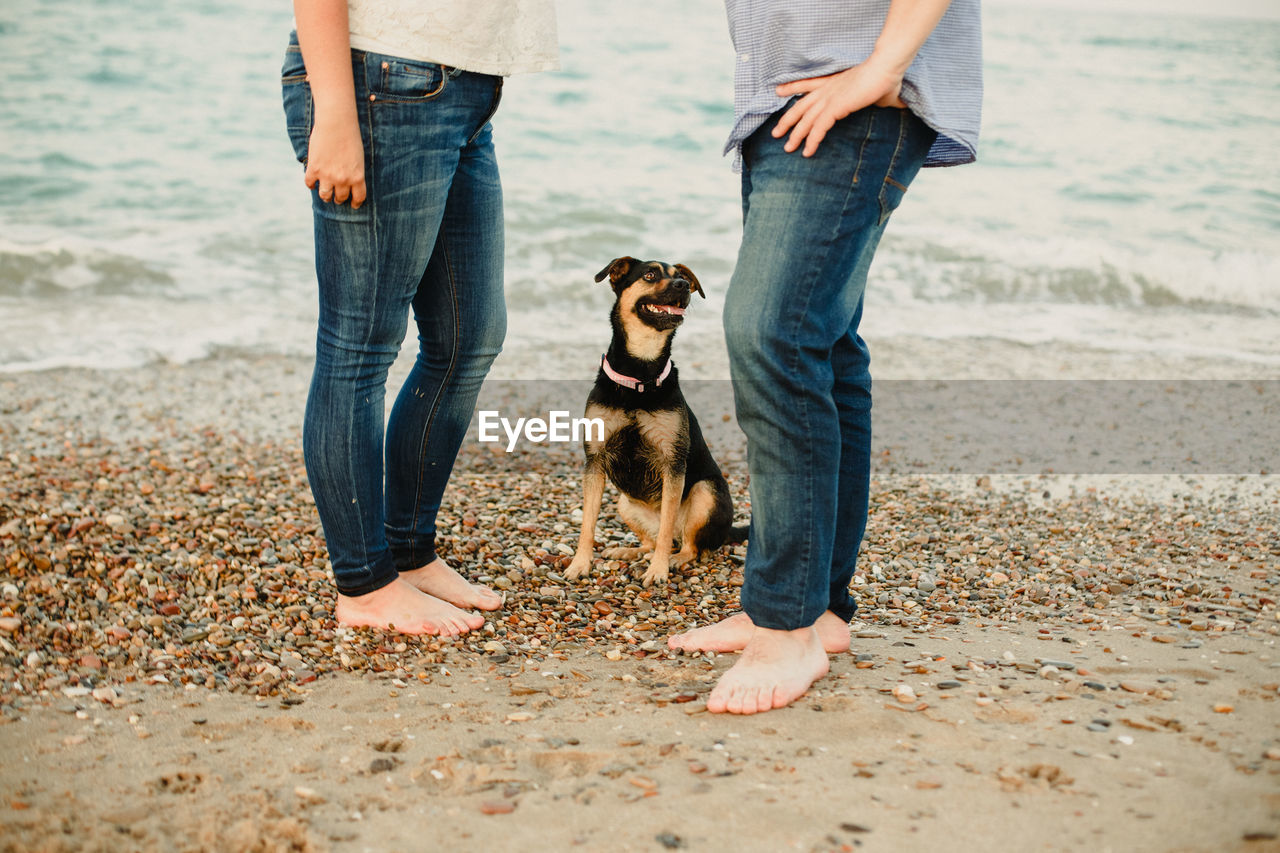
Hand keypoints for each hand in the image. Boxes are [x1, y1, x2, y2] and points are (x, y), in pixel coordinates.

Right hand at [304, 111, 365, 207]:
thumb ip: (353, 171)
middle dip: (339, 199)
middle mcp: (343, 179)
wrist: (336, 123)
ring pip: (325, 195)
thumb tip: (347, 182)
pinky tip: (312, 183)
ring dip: (325, 196)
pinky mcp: (314, 169)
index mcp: (357, 177)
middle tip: (337, 198)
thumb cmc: (350, 137)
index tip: (353, 205)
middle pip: (340, 197)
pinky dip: (311, 185)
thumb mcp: (358, 158)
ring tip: (325, 194)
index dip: (355, 203)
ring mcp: (327, 176)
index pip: (358, 198)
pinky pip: (309, 184)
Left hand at [772, 58, 906, 156]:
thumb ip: (879, 100)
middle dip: (787, 120)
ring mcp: (830, 98)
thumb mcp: (878, 93)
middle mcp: (828, 89)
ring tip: (788, 149)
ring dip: (796, 135)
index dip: (792, 87)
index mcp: (834, 82)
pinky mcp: (835, 107)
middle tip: (776, 133)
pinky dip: (812, 140)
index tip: (778, 90)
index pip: (808, 84)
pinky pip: (818, 128)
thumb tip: (896, 104)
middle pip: (801, 106)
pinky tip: (807, 152)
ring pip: (806, 119)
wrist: (887, 67)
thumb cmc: (887, 78)